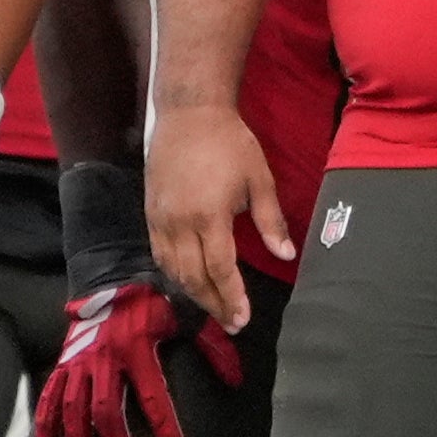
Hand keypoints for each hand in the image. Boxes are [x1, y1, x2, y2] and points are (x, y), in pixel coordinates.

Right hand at [35, 281, 244, 436]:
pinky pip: (49, 398)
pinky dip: (46, 426)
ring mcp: (79, 362)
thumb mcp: (186, 317)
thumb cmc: (153, 301)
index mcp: (136, 347)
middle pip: (106, 410)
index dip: (166, 429)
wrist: (110, 277)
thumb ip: (214, 346)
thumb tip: (237, 380)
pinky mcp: (63, 364)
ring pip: (74, 409)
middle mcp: (103, 357)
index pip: (153, 396)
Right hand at [146, 101, 287, 330]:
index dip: (231, 297)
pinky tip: (189, 282)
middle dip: (214, 304)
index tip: (243, 318)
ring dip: (193, 294)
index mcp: (209, 215)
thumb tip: (286, 255)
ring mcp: (160, 219)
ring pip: (172, 270)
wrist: (189, 113)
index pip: (219, 269)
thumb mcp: (259, 179)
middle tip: (233, 323)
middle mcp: (180, 222)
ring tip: (215, 308)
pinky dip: (174, 274)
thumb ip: (271, 221)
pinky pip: (159, 254)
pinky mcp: (150, 213)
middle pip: (193, 278)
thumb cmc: (230, 142)